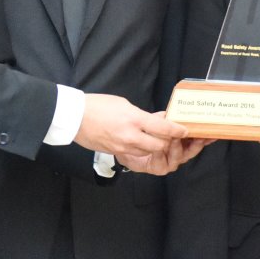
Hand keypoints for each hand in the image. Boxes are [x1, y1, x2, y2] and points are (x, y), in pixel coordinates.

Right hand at [76, 94, 196, 173]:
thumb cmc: (98, 106)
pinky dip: (142, 149)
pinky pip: (135, 154)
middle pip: (160, 146)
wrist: (74, 117)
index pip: (163, 129)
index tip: (185, 130)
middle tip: (170, 134)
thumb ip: (143, 115)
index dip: (177, 131)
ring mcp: (123, 147)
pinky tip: (140, 141)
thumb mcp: (124, 104)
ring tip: (154, 138)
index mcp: (134, 120)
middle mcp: (131, 136)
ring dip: (155, 147)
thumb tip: (158, 119)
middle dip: (168, 142)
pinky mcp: (116, 152)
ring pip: (149, 153)